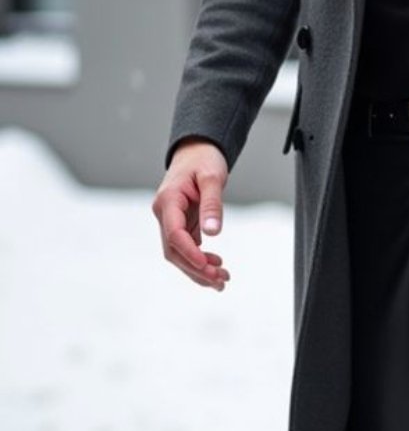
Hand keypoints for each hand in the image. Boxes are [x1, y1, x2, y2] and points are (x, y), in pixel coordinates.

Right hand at [152, 138, 230, 290]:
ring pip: (179, 252)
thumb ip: (212, 204)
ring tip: (221, 280)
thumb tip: (213, 233)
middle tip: (220, 281)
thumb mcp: (212, 177)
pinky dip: (200, 259)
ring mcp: (171, 220)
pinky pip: (187, 246)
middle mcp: (165, 214)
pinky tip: (216, 268)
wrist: (197, 150)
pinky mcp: (181, 223)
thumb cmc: (204, 159)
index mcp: (168, 201)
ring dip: (198, 269)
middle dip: (196, 268)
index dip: (190, 253)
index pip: (175, 234)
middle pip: (175, 250)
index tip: (208, 266)